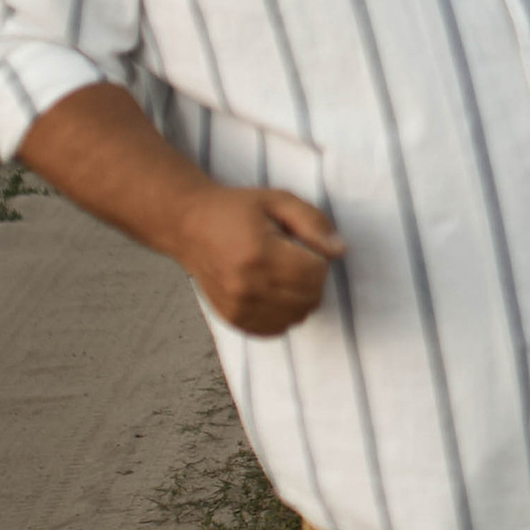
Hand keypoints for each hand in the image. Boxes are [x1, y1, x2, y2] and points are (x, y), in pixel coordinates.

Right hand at [174, 181, 345, 334]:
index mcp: (260, 254)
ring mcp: (238, 307)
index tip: (302, 244)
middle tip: (294, 257)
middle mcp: (247, 286)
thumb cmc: (236, 210)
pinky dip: (284, 313)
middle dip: (313, 277)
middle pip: (310, 297)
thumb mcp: (278, 200)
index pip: (316, 272)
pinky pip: (277, 329)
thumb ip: (313, 222)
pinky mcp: (233, 319)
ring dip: (301, 296)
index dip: (319, 257)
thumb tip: (339, 251)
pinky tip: (273, 291)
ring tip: (282, 273)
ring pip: (297, 316)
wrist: (189, 227)